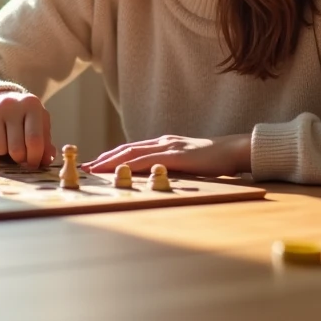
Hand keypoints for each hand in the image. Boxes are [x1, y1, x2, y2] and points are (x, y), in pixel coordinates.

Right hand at [0, 90, 54, 167]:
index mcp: (31, 105)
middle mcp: (10, 104)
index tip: (34, 164)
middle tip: (21, 155)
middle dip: (20, 159)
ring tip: (7, 142)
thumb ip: (46, 144)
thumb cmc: (25, 119)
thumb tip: (46, 160)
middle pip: (16, 149)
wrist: (0, 103)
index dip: (35, 158)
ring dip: (4, 153)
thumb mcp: (40, 126)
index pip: (34, 140)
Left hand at [81, 134, 250, 177]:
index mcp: (165, 144)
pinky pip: (148, 159)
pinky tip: (119, 170)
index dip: (111, 157)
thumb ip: (173, 166)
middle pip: (126, 149)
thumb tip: (157, 178)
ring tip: (93, 169)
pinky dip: (129, 164)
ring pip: (132, 152)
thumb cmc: (215, 160)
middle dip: (103, 158)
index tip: (94, 164)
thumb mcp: (189, 163)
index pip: (132, 149)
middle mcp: (163, 142)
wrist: (235, 150)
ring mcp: (169, 146)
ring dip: (110, 161)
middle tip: (84, 167)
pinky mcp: (176, 154)